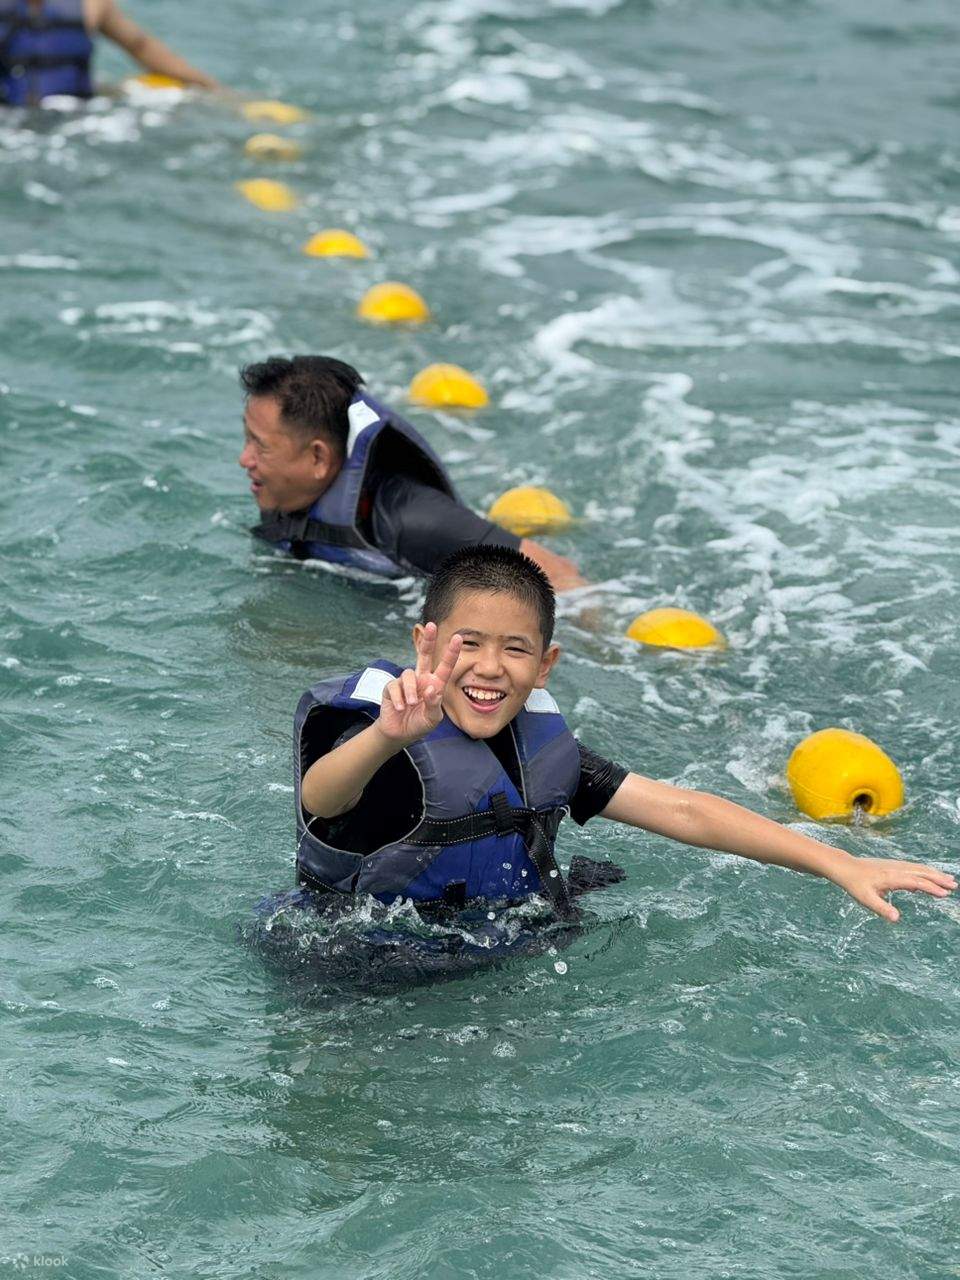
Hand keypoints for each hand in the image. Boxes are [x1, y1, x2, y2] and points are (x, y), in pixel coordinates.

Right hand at [376, 624, 461, 745]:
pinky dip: (398, 698)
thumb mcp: (432, 718)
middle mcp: (421, 679)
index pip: (445, 666)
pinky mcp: (391, 688)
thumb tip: (431, 688)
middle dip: (428, 640)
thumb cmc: (420, 723)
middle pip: (424, 654)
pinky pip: (394, 686)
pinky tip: (400, 708)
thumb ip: (434, 704)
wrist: (400, 733)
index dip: (451, 653)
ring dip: (411, 690)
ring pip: (408, 674)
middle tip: (431, 625)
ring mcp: (406, 682)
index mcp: (435, 684)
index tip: (458, 638)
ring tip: (412, 704)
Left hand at [833, 856, 955, 921]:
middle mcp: (895, 869)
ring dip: (934, 874)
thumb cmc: (854, 884)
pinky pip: (912, 869)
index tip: (944, 894)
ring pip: (918, 868)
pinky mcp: (892, 866)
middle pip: (921, 872)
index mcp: (891, 877)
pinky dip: (924, 873)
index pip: (915, 882)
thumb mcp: (865, 899)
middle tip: (954, 885)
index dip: (930, 888)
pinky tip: (927, 881)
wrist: (845, 867)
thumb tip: (897, 919)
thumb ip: (882, 909)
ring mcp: (894, 866)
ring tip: (949, 880)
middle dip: (938, 878)